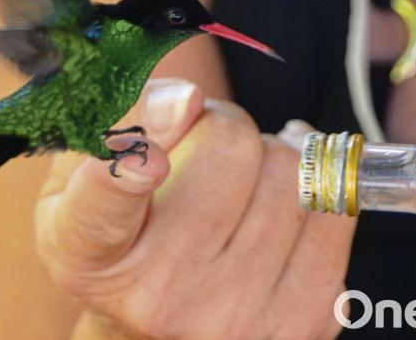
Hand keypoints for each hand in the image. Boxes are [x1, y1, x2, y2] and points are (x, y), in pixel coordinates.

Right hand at [35, 79, 355, 338]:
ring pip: (291, 170)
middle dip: (223, 125)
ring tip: (242, 177)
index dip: (143, 145)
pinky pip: (335, 208)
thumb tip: (186, 98)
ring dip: (270, 154)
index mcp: (87, 256)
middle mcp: (160, 298)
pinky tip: (287, 189)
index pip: (109, 199)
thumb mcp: (80, 184)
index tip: (178, 102)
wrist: (157, 329)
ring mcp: (235, 318)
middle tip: (207, 145)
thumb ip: (117, 130)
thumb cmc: (121, 241)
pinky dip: (316, 180)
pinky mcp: (302, 324)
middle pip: (230, 146)